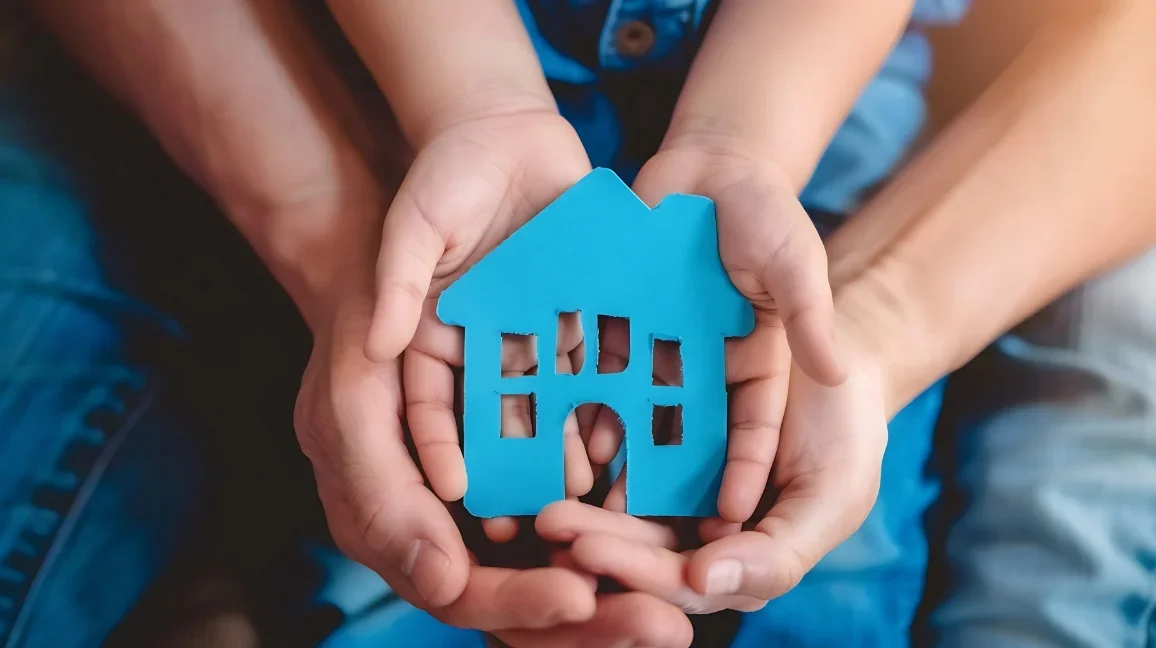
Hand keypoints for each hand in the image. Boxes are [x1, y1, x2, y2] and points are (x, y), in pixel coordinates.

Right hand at [297, 293, 693, 645]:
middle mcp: (443, 519)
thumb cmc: (358, 329)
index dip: (520, 600)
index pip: (460, 590)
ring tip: (677, 596)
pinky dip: (615, 512)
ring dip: (614, 579)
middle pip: (518, 594)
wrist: (388, 261)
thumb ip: (384, 499)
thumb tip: (444, 584)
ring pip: (553, 557)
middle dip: (589, 619)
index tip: (582, 595)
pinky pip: (574, 492)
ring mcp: (488, 486)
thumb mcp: (348, 410)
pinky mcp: (526, 445)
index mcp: (390, 522)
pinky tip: (664, 514)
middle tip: (661, 626)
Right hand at [380, 110, 597, 532]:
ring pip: (543, 405)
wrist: (508, 134)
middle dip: (507, 467)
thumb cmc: (444, 174)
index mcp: (426, 342)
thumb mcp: (412, 223)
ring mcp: (528, 338)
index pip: (425, 406)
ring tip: (581, 488)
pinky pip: (589, 369)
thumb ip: (398, 279)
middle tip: (526, 516)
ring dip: (560, 444)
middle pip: (488, 422)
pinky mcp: (575, 319)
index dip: (435, 448)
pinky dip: (602, 400)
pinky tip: (618, 435)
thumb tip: (380, 344)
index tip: (453, 489)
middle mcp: (477, 352)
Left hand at [554, 330, 888, 611]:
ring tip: (542, 492)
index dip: (637, 569)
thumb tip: (703, 584)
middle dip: (595, 537)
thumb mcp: (831, 497)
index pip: (682, 580)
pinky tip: (558, 443)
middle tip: (550, 523)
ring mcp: (678, 486)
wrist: (834, 356)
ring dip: (584, 501)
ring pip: (623, 503)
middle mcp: (700, 531)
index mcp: (739, 559)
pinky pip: (625, 447)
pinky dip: (594, 447)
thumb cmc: (846, 434)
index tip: (590, 553)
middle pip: (641, 545)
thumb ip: (777, 553)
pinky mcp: (661, 436)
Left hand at [587, 144, 842, 522]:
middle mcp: (703, 372)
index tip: (729, 518)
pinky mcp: (615, 327)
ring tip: (591, 500)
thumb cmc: (765, 212)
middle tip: (644, 531)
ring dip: (617, 453)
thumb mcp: (795, 260)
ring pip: (637, 412)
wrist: (709, 165)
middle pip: (686, 435)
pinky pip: (598, 371)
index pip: (753, 430)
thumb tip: (836, 370)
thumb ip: (810, 313)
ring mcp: (657, 353)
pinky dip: (581, 400)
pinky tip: (559, 433)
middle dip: (666, 481)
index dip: (743, 471)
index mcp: (756, 370)